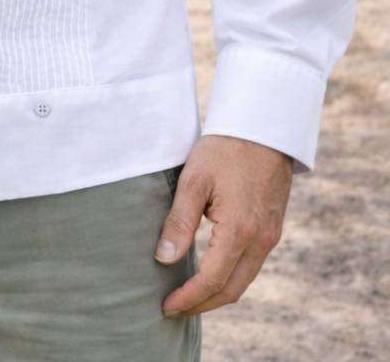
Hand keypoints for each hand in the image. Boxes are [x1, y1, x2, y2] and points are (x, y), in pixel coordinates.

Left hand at [155, 134, 293, 317]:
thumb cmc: (225, 149)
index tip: (166, 306)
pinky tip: (212, 273)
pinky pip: (251, 266)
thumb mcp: (194, 180)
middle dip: (202, 304)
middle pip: (231, 290)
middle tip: (175, 309)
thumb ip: (179, 222)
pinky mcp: (273, 230)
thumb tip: (164, 259)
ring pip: (244, 281)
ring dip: (217, 294)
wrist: (263, 128)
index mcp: (239, 231)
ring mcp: (270, 237)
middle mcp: (260, 241)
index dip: (188, 298)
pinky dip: (231, 278)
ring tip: (189, 296)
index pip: (211, 281)